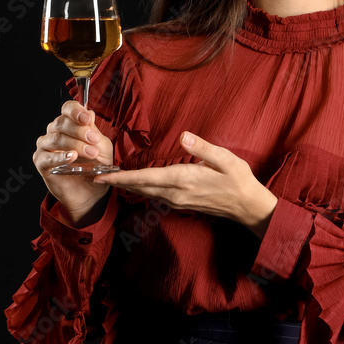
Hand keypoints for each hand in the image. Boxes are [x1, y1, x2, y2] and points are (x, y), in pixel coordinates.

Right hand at [32, 101, 113, 226]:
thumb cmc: (95, 166)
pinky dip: (60, 157)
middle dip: (80, 130)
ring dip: (75, 144)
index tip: (87, 118)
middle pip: (61, 122)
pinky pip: (47, 157)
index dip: (76, 111)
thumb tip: (89, 113)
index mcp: (69, 123)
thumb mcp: (102, 147)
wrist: (90, 191)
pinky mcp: (41, 162)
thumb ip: (95, 131)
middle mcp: (54, 131)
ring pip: (56, 138)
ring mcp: (45, 146)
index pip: (67, 109)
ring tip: (90, 153)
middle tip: (94, 140)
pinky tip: (71, 157)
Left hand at [93, 132, 276, 237]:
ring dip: (127, 185)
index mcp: (183, 179)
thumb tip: (184, 136)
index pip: (145, 178)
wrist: (248, 207)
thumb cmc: (239, 180)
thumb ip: (203, 148)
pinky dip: (141, 188)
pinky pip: (155, 195)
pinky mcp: (181, 203)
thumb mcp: (225, 159)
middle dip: (117, 181)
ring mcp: (178, 201)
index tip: (101, 175)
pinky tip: (135, 183)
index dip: (121, 177)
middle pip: (139, 187)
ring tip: (110, 177)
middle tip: (95, 174)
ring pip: (146, 192)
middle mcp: (176, 193)